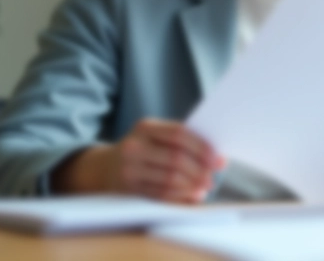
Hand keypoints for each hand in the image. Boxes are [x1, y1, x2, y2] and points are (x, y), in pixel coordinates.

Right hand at [53, 119, 225, 203]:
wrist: (105, 167)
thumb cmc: (143, 150)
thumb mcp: (154, 137)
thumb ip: (182, 141)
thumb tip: (218, 156)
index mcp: (145, 127)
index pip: (179, 134)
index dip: (202, 147)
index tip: (219, 158)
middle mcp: (134, 146)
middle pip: (176, 158)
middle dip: (200, 169)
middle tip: (213, 177)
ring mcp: (129, 168)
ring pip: (169, 179)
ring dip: (192, 185)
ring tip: (205, 187)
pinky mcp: (128, 189)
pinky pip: (160, 194)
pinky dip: (180, 196)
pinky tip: (192, 195)